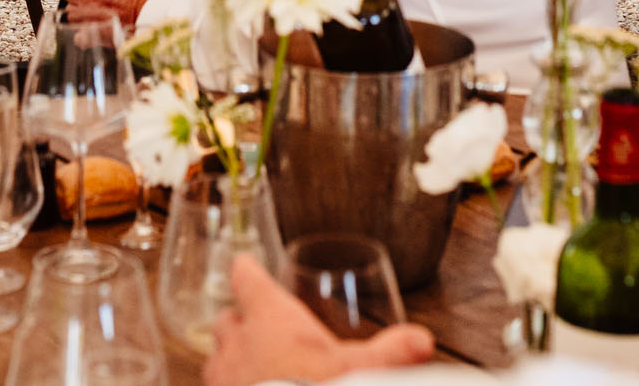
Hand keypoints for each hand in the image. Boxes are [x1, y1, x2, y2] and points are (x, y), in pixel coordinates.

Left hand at [205, 256, 435, 385]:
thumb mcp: (362, 367)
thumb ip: (393, 351)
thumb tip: (423, 342)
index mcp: (270, 317)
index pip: (247, 277)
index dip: (246, 269)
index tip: (245, 264)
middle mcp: (237, 342)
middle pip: (225, 319)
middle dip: (238, 322)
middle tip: (255, 329)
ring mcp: (221, 376)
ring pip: (215, 356)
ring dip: (229, 359)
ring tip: (247, 368)